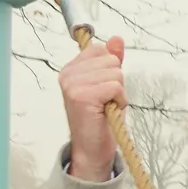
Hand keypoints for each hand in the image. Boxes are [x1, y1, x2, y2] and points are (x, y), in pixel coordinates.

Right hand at [60, 36, 125, 181]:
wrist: (93, 149)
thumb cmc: (101, 118)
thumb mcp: (108, 85)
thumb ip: (111, 61)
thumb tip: (117, 39)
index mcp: (70, 69)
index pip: (100, 50)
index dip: (110, 69)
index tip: (103, 88)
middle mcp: (67, 75)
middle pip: (110, 60)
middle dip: (117, 81)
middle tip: (106, 101)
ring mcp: (72, 85)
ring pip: (115, 72)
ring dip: (119, 92)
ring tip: (106, 106)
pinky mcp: (82, 96)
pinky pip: (115, 86)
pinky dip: (120, 100)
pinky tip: (109, 111)